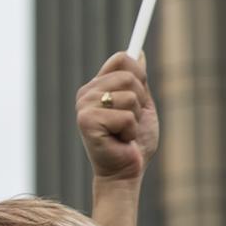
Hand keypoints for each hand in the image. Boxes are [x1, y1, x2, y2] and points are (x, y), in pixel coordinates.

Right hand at [78, 52, 158, 225]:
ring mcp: (84, 107)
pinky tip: (119, 141)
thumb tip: (139, 52)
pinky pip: (126, 116)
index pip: (122, 58)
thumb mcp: (141, 106)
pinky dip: (130, 132)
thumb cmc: (133, 144)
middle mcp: (86, 94)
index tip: (140, 92)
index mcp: (97, 87)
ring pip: (130, 96)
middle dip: (140, 100)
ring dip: (135, 119)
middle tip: (130, 121)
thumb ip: (139, 82)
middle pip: (129, 75)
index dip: (138, 73)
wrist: (125, 173)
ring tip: (124, 133)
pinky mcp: (87, 122)